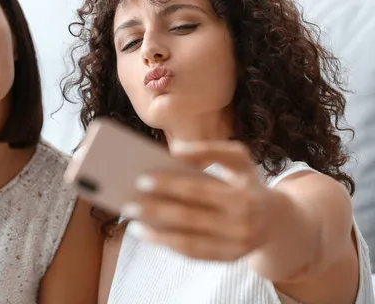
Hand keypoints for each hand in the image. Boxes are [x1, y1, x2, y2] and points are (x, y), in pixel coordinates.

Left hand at [123, 140, 274, 261]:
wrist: (279, 220)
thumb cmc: (249, 182)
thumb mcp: (239, 159)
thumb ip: (209, 150)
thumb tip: (174, 149)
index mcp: (242, 196)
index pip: (199, 190)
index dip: (169, 185)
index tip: (141, 178)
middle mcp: (241, 224)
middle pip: (189, 217)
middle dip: (156, 210)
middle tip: (128, 202)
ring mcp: (236, 246)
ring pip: (189, 241)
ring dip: (157, 233)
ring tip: (132, 221)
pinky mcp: (228, 259)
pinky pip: (193, 254)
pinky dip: (168, 245)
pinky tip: (148, 234)